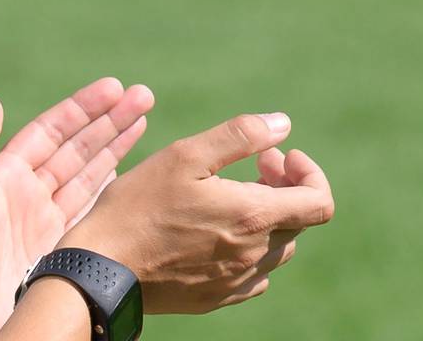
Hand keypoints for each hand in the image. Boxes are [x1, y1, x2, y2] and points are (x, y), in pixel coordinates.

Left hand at [0, 77, 153, 339]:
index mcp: (3, 176)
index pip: (51, 131)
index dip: (82, 108)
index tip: (114, 88)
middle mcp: (28, 196)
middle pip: (77, 148)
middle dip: (110, 120)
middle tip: (144, 95)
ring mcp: (46, 224)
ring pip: (89, 175)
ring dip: (117, 145)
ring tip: (144, 117)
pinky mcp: (59, 250)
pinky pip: (90, 212)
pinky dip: (110, 189)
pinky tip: (129, 170)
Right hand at [60, 112, 336, 314]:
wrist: (101, 269)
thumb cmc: (138, 206)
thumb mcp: (185, 155)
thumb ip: (241, 136)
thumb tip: (283, 125)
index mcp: (252, 217)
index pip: (320, 203)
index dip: (310, 173)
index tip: (279, 157)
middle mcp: (254, 255)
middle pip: (298, 220)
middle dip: (283, 186)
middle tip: (252, 165)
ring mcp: (237, 282)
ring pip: (278, 248)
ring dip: (268, 217)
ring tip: (232, 196)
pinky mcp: (218, 298)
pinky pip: (255, 275)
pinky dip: (251, 248)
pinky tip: (219, 231)